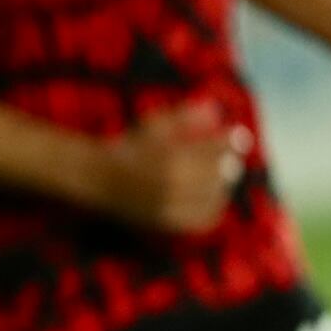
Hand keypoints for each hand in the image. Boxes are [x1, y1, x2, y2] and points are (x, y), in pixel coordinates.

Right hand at [95, 103, 244, 234]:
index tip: (235, 135)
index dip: (229, 141)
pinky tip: (209, 198)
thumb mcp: (154, 125)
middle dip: (227, 163)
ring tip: (219, 177)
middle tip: (228, 159)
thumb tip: (215, 109)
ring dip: (221, 185)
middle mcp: (173, 182)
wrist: (96, 177)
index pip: (216, 148)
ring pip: (214, 196)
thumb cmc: (128, 146)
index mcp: (172, 156)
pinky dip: (212, 208)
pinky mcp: (167, 221)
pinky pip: (202, 219)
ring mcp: (170, 204)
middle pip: (219, 173)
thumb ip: (184, 116)